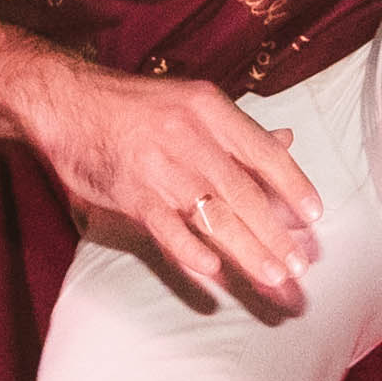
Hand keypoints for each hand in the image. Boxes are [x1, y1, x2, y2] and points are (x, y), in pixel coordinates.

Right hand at [21, 63, 324, 309]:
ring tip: (273, 278)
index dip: (294, 186)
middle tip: (299, 265)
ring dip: (247, 250)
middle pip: (244, 193)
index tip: (314, 217)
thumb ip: (238, 129)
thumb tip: (287, 141)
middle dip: (276, 234)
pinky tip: (215, 272)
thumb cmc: (133, 106)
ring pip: (213, 215)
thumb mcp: (191, 103)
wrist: (67, 102)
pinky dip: (191, 252)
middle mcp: (190, 135)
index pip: (264, 152)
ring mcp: (159, 165)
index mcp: (210, 109)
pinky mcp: (130, 192)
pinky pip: (167, 228)